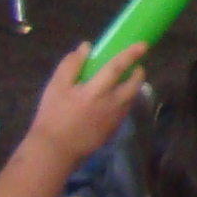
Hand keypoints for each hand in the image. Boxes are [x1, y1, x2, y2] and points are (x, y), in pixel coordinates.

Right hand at [27, 39, 147, 162]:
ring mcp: (115, 119)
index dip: (130, 55)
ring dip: (132, 87)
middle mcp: (111, 105)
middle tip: (135, 65)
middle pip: (134, 85)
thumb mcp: (55, 87)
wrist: (54, 151)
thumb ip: (71, 65)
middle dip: (138, 73)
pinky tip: (113, 99)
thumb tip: (86, 47)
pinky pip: (125, 109)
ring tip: (124, 80)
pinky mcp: (114, 129)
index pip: (117, 68)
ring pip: (131, 98)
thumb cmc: (53, 116)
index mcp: (95, 92)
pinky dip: (124, 100)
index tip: (143, 45)